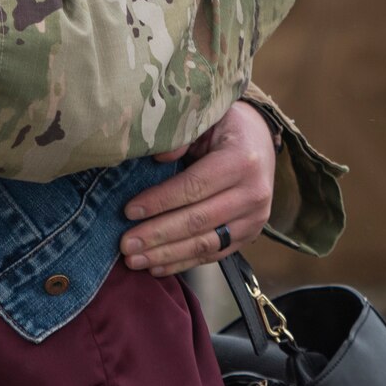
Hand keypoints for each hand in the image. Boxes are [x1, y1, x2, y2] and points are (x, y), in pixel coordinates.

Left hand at [118, 100, 275, 275]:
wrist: (260, 139)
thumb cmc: (224, 125)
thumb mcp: (205, 118)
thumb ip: (182, 135)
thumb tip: (157, 157)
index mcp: (241, 160)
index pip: (194, 187)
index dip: (160, 201)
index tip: (129, 211)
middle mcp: (253, 193)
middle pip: (198, 220)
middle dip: (157, 235)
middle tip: (125, 244)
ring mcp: (255, 218)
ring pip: (206, 244)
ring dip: (167, 255)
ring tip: (134, 260)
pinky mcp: (250, 235)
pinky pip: (214, 255)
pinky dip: (184, 262)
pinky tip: (157, 267)